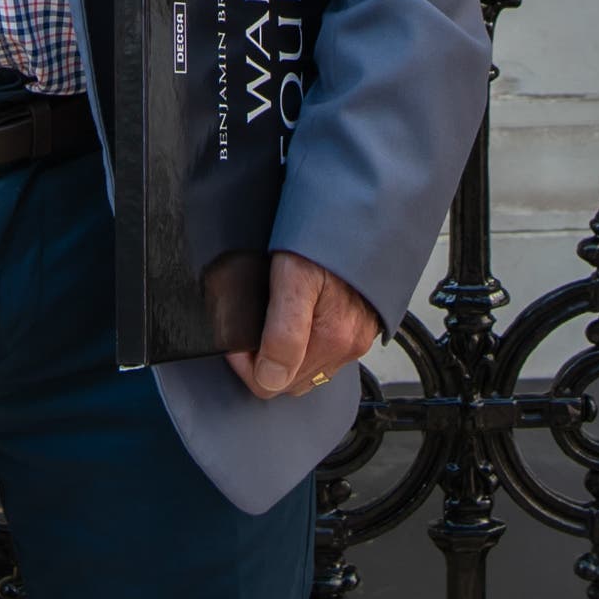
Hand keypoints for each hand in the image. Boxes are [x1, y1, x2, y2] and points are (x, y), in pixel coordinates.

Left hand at [235, 249, 381, 401]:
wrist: (361, 214)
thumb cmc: (326, 237)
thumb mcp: (292, 278)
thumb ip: (282, 334)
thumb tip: (269, 379)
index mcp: (331, 339)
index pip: (270, 384)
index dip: (245, 364)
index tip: (237, 338)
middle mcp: (347, 346)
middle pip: (289, 381)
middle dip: (263, 362)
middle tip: (251, 328)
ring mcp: (356, 339)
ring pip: (307, 371)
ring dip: (284, 356)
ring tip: (271, 322)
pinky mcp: (361, 328)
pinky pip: (325, 354)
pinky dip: (305, 347)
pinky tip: (296, 322)